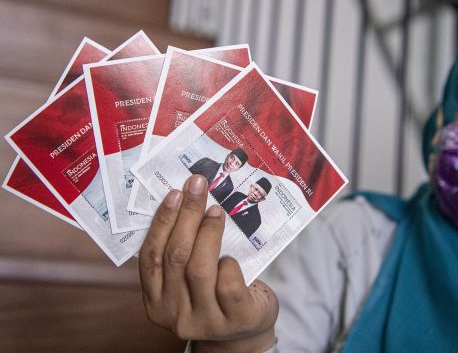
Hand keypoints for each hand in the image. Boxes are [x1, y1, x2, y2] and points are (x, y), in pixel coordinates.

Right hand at [139, 175, 278, 352]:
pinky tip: (231, 254)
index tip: (174, 193)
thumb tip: (186, 200)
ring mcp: (204, 320)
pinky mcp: (235, 319)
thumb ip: (182, 254)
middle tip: (198, 186)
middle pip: (175, 256)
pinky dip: (228, 263)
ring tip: (216, 210)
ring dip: (207, 232)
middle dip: (186, 216)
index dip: (161, 222)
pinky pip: (227, 284)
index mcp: (155, 302)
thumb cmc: (217, 296)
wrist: (245, 332)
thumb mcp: (190, 281)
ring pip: (199, 269)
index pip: (150, 257)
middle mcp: (175, 315)